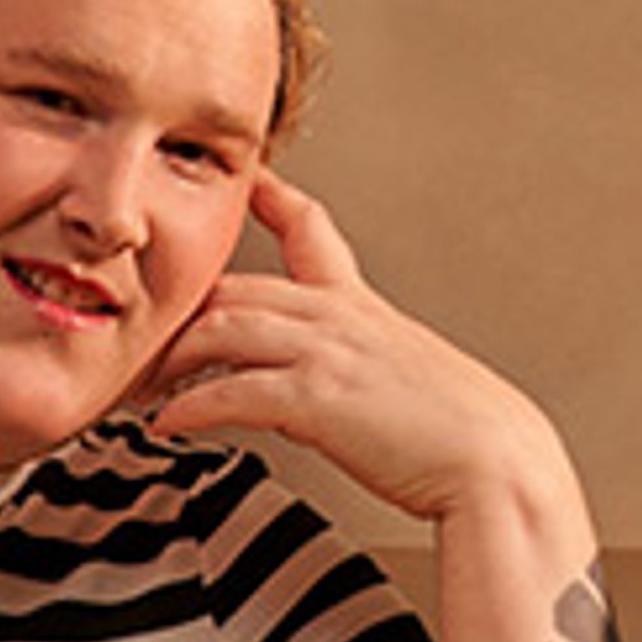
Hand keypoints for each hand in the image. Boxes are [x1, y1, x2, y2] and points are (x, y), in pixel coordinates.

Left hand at [150, 171, 568, 522]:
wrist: (498, 464)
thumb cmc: (465, 439)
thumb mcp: (414, 383)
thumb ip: (367, 375)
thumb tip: (340, 398)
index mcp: (364, 310)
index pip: (312, 233)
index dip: (274, 199)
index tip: (252, 177)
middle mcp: (340, 319)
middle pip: (235, 290)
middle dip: (183, 315)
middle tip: (145, 342)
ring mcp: (327, 354)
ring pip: (222, 331)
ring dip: (172, 361)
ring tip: (143, 386)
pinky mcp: (316, 398)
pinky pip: (231, 393)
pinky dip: (190, 409)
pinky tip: (168, 426)